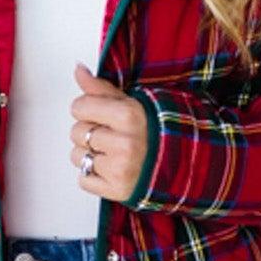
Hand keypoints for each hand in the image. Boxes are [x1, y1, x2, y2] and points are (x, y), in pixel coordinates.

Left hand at [68, 61, 147, 201]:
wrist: (183, 164)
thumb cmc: (155, 132)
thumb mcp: (131, 103)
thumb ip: (101, 88)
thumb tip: (78, 69)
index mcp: (129, 116)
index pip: (80, 107)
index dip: (87, 109)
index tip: (100, 114)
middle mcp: (125, 143)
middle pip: (77, 132)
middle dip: (89, 132)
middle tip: (109, 135)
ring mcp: (120, 169)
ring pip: (77, 156)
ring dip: (88, 155)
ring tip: (110, 153)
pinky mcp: (117, 190)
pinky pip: (83, 180)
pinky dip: (92, 176)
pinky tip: (110, 169)